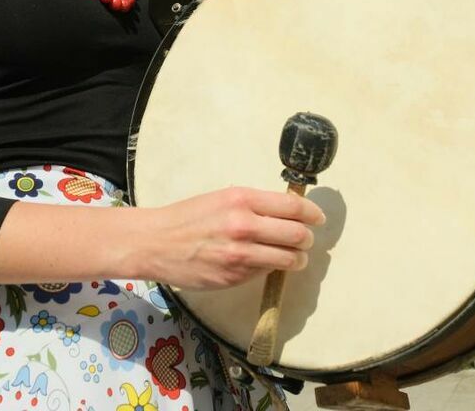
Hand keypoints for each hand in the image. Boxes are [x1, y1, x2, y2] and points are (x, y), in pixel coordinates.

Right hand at [145, 187, 324, 289]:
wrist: (157, 242)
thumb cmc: (188, 218)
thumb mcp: (222, 199)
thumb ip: (254, 205)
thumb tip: (287, 212)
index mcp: (242, 199)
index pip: (293, 206)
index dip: (312, 214)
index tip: (318, 218)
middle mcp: (244, 224)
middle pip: (297, 234)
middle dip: (307, 239)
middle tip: (306, 240)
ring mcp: (241, 253)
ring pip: (289, 258)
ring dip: (298, 259)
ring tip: (296, 257)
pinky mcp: (235, 275)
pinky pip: (266, 272)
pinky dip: (273, 269)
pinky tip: (266, 264)